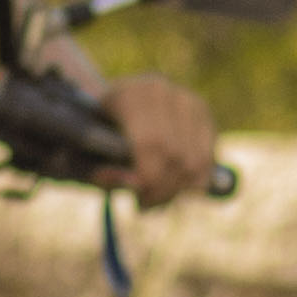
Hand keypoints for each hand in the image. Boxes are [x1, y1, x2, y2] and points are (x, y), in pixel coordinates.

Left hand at [109, 73, 218, 204]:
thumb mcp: (89, 151)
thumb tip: (129, 185)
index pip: (151, 143)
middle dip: (163, 189)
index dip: (149, 179)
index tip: (140, 201)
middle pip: (175, 154)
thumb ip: (106, 173)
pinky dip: (196, 179)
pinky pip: (207, 155)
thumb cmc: (97, 133)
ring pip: (195, 158)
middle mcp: (160, 91)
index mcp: (128, 95)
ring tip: (160, 197)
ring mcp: (184, 98)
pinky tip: (178, 187)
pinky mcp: (201, 109)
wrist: (114, 102)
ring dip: (180, 188)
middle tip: (148, 205)